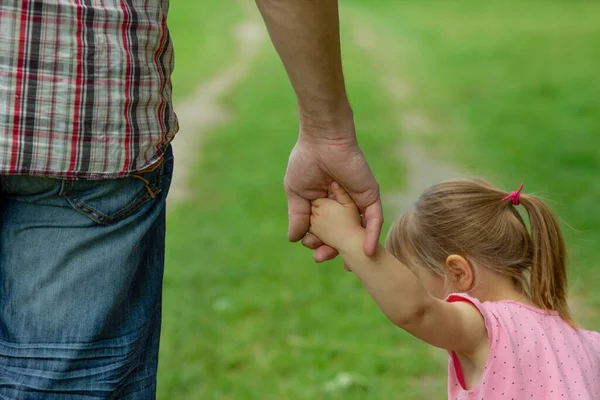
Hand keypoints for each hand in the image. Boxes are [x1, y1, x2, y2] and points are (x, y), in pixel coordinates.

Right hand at [284, 129, 382, 261]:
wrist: (322, 141)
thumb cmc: (306, 162)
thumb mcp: (297, 193)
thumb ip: (298, 216)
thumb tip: (294, 239)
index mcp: (324, 206)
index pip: (323, 231)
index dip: (317, 242)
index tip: (310, 246)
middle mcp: (342, 207)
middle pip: (341, 235)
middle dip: (333, 250)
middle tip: (322, 258)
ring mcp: (357, 203)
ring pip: (359, 232)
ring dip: (355, 250)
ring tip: (349, 265)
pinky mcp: (370, 197)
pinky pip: (374, 220)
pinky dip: (371, 236)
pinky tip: (366, 252)